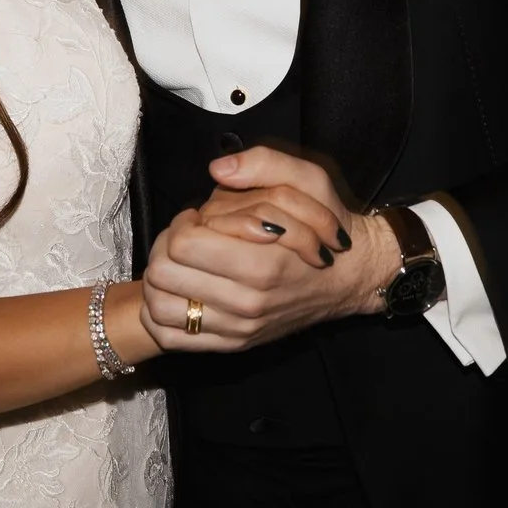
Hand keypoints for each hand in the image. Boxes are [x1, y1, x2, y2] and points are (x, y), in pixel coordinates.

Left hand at [138, 148, 386, 353]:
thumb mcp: (309, 180)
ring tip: (183, 263)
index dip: (184, 222)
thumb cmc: (325, 229)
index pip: (182, 244)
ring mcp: (238, 328)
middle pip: (162, 274)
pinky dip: (161, 314)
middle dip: (166, 247)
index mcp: (262, 263)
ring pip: (158, 307)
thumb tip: (218, 169)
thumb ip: (264, 164)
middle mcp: (247, 303)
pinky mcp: (232, 344)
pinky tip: (181, 291)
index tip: (200, 217)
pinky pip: (171, 336)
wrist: (349, 279)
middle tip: (189, 237)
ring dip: (160, 280)